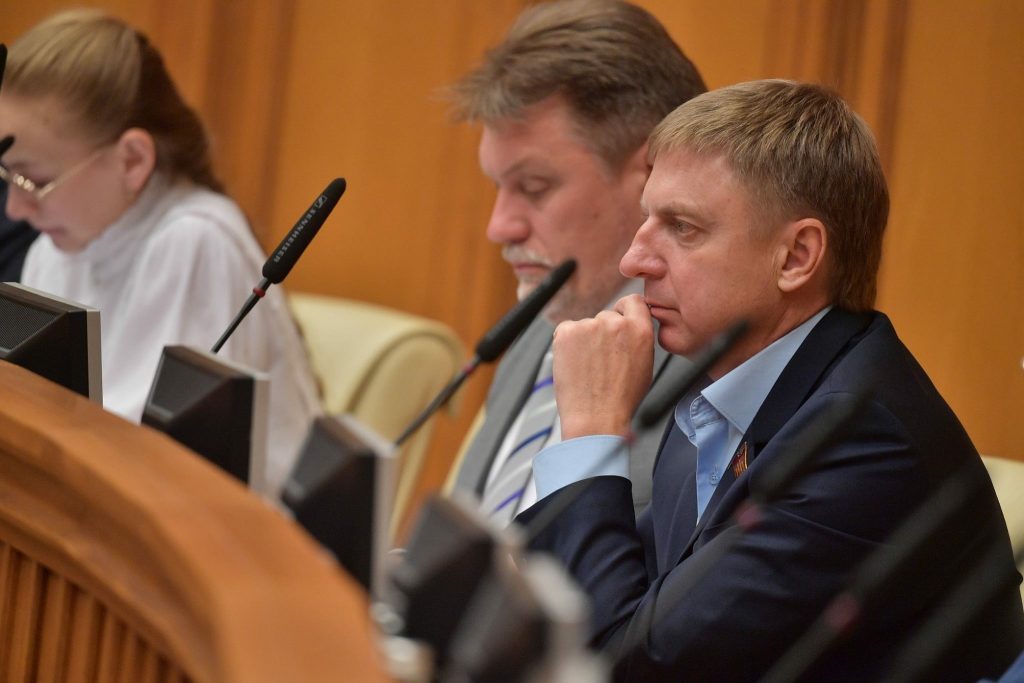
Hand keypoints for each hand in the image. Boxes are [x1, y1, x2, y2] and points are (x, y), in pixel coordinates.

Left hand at [552, 294, 653, 438]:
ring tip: (588, 368)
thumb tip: (629, 325)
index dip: (625, 310)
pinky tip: (574, 364)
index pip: (633, 301)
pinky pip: (566, 330)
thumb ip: (638, 338)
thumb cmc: (620, 399)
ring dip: (584, 340)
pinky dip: (566, 344)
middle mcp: (615, 322)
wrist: (596, 418)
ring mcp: (589, 325)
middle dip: (603, 332)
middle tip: (601, 360)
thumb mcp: (645, 364)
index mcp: (639, 329)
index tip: (619, 319)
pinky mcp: (567, 331)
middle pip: (606, 315)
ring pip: (585, 325)